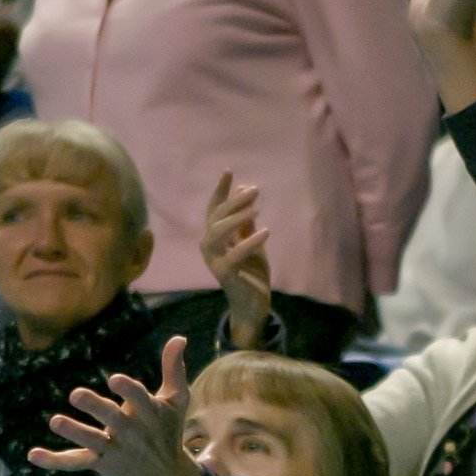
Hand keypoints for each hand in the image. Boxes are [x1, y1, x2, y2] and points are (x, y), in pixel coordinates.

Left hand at [29, 336, 204, 475]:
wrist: (166, 474)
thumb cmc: (168, 429)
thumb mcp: (176, 400)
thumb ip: (174, 369)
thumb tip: (179, 337)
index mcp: (149, 414)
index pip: (139, 399)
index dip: (128, 390)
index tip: (114, 379)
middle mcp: (132, 432)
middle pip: (112, 419)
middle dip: (95, 407)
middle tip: (75, 394)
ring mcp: (115, 449)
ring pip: (92, 441)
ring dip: (74, 432)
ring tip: (55, 421)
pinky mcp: (101, 463)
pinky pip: (75, 462)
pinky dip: (54, 461)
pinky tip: (32, 454)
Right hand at [201, 172, 272, 349]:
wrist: (253, 304)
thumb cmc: (251, 273)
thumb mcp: (251, 242)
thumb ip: (246, 222)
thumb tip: (244, 191)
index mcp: (215, 237)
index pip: (214, 209)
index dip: (221, 190)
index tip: (229, 171)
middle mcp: (209, 246)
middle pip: (216, 217)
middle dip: (234, 201)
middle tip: (255, 190)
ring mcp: (214, 260)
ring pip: (218, 232)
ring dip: (237, 218)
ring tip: (257, 209)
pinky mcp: (224, 274)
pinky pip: (234, 254)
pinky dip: (249, 241)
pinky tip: (265, 231)